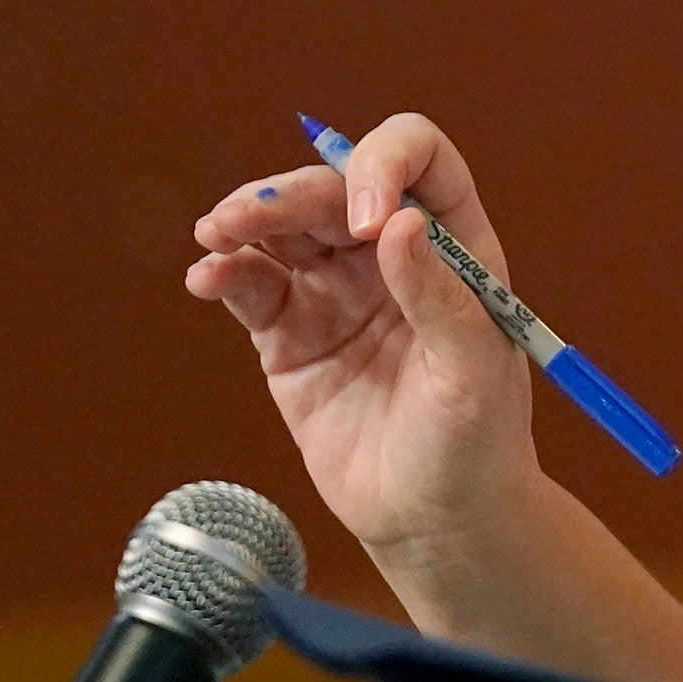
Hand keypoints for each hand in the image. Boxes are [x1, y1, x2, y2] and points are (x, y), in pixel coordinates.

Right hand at [184, 113, 541, 559]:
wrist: (433, 519)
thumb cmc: (475, 444)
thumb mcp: (474, 373)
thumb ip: (440, 298)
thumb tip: (401, 222)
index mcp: (455, 248)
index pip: (421, 162)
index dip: (387, 164)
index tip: (367, 221)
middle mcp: (392, 257)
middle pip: (333, 189)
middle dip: (288, 193)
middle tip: (242, 217)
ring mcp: (336, 292)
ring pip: (283, 229)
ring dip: (245, 219)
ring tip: (215, 235)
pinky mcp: (289, 334)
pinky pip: (250, 285)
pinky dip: (224, 272)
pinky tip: (207, 278)